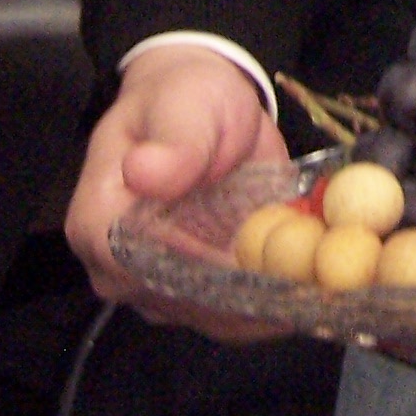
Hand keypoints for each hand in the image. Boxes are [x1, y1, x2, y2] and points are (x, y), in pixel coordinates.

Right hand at [67, 43, 289, 332]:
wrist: (202, 107)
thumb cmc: (185, 99)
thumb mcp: (186, 106)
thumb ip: (175, 142)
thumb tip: (143, 171)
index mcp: (98, 221)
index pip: (134, 265)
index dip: (193, 267)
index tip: (251, 260)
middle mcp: (119, 268)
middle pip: (177, 301)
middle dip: (240, 298)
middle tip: (304, 286)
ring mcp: (158, 286)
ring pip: (209, 316)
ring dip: (263, 309)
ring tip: (317, 290)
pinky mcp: (196, 291)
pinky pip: (231, 314)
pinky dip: (270, 307)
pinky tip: (312, 292)